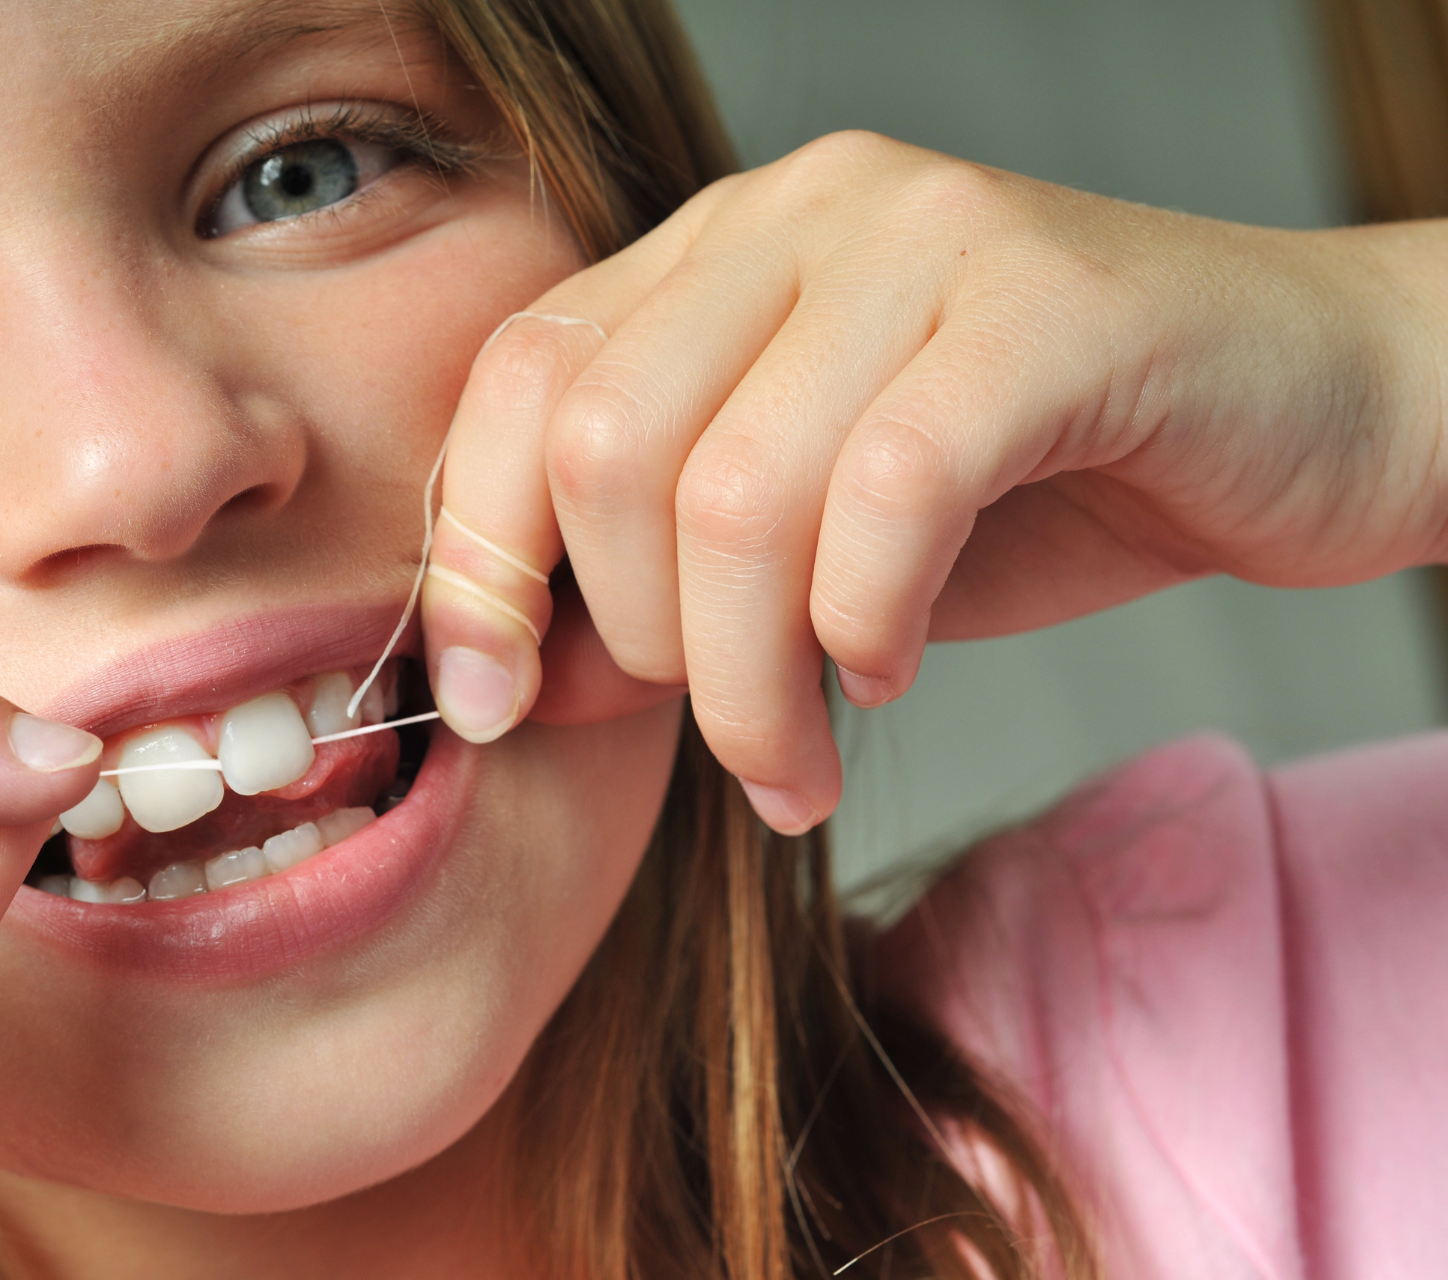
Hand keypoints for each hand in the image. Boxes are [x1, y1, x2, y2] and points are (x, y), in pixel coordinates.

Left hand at [418, 130, 1447, 832]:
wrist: (1316, 411)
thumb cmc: (1041, 485)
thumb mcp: (808, 550)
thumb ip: (662, 589)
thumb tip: (517, 682)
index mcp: (715, 253)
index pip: (518, 381)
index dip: (476, 557)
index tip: (488, 705)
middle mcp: (799, 213)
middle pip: (607, 446)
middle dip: (639, 644)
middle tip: (731, 733)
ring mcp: (922, 241)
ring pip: (735, 493)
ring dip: (752, 684)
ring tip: (803, 754)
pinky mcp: (1048, 308)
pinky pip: (889, 492)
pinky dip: (868, 622)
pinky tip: (895, 665)